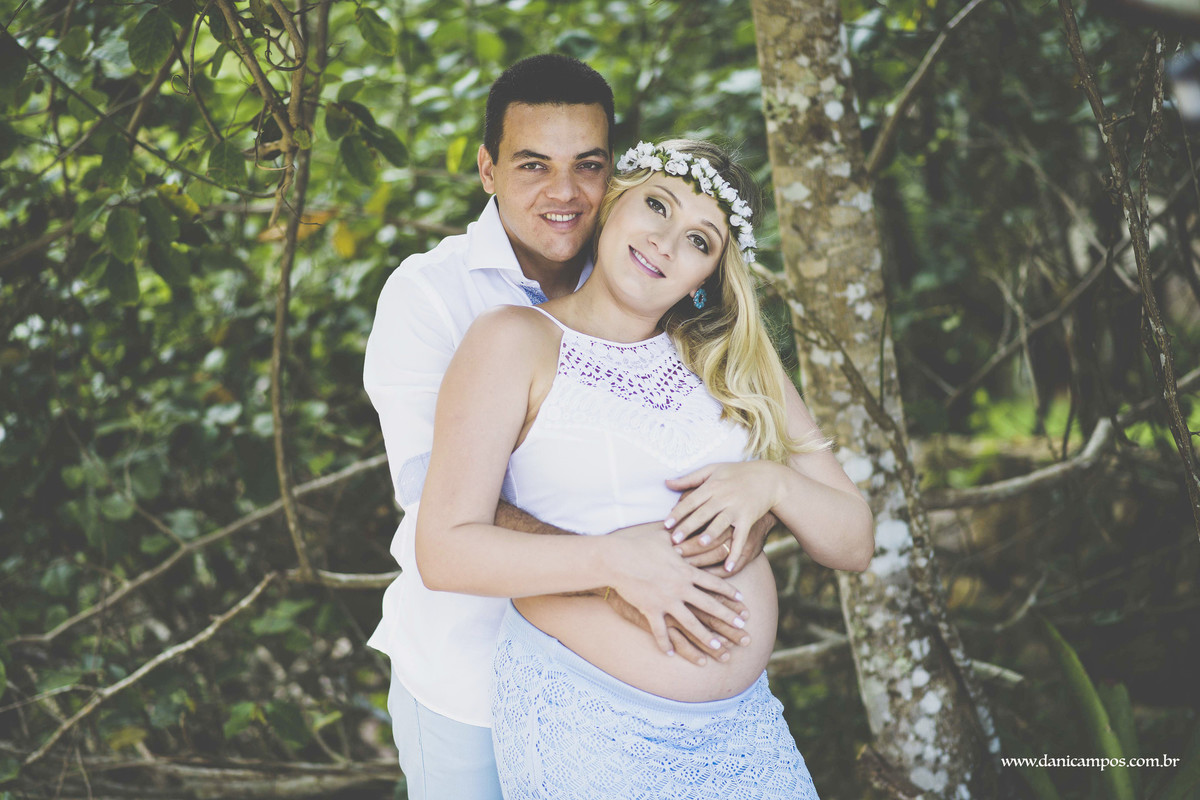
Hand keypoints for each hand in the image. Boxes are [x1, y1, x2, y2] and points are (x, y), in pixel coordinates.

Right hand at [602, 522, 747, 657]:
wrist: (617, 558)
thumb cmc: (639, 545)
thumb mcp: (663, 538)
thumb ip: (678, 538)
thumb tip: (684, 527)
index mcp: (686, 571)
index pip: (713, 583)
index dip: (729, 592)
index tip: (741, 600)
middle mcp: (680, 588)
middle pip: (709, 605)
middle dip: (728, 617)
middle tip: (742, 627)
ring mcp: (666, 601)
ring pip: (691, 623)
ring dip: (706, 637)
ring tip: (719, 648)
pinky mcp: (650, 610)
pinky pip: (660, 631)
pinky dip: (665, 643)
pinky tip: (670, 654)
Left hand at [664, 462, 784, 571]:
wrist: (768, 478)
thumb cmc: (737, 473)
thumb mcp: (713, 469)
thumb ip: (689, 478)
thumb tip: (666, 483)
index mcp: (712, 485)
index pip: (691, 500)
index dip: (678, 513)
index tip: (666, 525)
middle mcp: (723, 497)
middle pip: (703, 513)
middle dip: (688, 527)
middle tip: (675, 541)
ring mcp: (737, 508)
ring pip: (721, 524)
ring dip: (710, 535)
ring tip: (699, 545)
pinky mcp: (749, 518)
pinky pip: (741, 537)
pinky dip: (735, 552)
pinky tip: (728, 567)